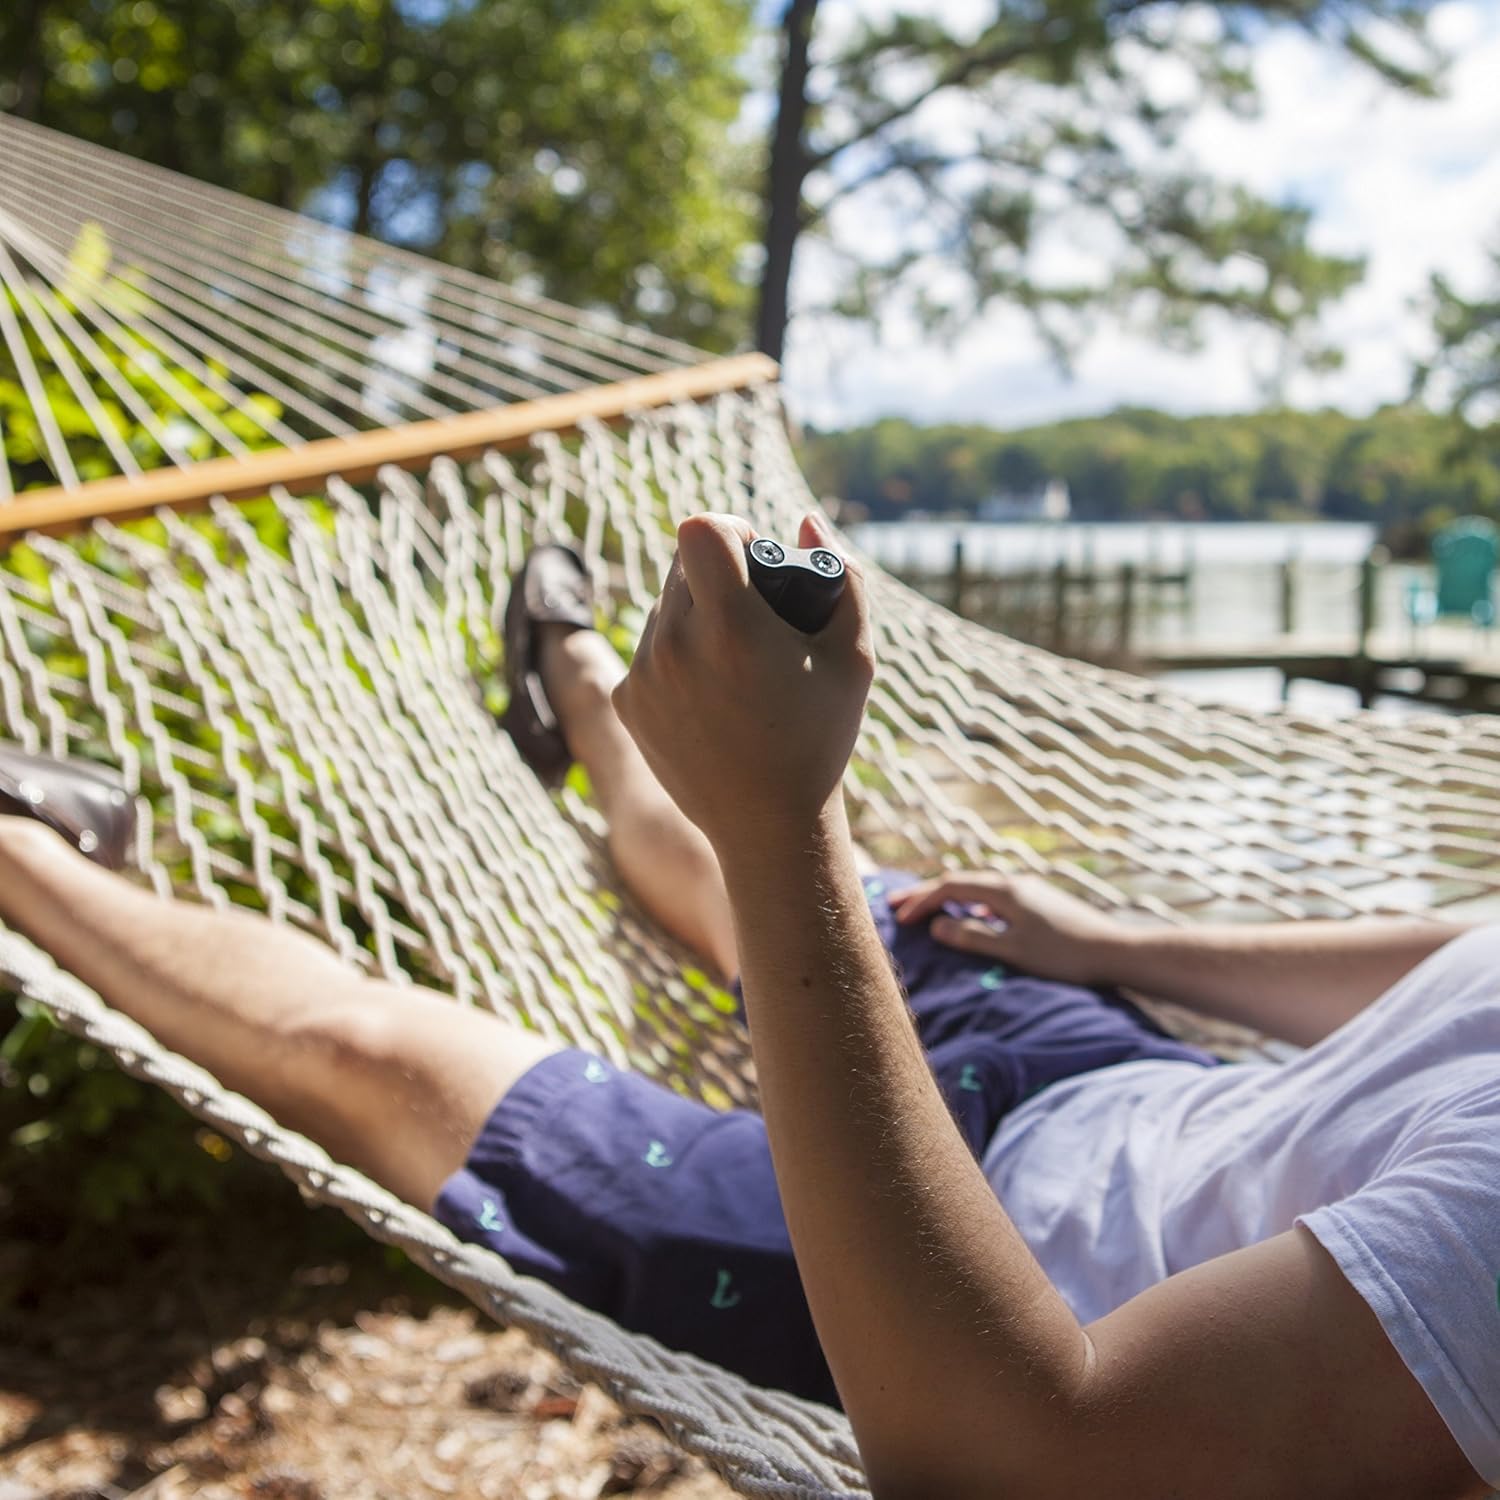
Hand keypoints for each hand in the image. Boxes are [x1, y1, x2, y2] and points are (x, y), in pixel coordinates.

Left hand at [611, 511, 874, 854]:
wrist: (768, 827)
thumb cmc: (821, 738)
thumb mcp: (854, 657)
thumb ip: (843, 576)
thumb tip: (807, 521)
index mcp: (732, 628)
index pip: (700, 529)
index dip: (729, 528)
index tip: (752, 553)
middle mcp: (675, 646)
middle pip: (680, 563)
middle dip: (716, 570)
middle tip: (751, 607)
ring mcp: (643, 675)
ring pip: (662, 607)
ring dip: (693, 614)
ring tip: (734, 659)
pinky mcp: (626, 701)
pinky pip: (649, 650)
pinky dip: (676, 656)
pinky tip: (711, 694)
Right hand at [887, 871, 1128, 987]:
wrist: (1117, 952)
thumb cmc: (1064, 955)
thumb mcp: (1012, 950)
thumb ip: (973, 937)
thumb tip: (937, 926)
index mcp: (1004, 890)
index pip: (951, 887)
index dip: (921, 900)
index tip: (899, 917)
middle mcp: (1015, 884)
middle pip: (962, 882)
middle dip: (928, 894)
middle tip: (897, 904)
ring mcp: (1030, 892)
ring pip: (978, 889)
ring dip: (949, 899)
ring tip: (927, 910)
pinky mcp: (1041, 905)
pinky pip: (994, 898)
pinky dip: (971, 905)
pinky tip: (972, 918)